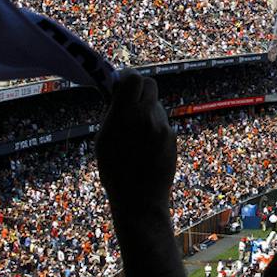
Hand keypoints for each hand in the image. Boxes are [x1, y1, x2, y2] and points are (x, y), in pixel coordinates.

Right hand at [96, 71, 173, 224]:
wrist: (140, 199)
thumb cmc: (115, 172)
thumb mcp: (103, 140)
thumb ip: (113, 113)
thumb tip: (118, 93)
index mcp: (124, 116)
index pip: (132, 78)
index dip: (126, 77)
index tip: (121, 83)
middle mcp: (146, 117)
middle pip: (149, 84)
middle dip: (140, 88)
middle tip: (130, 100)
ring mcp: (162, 126)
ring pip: (155, 105)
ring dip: (146, 111)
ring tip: (136, 135)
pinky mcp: (172, 136)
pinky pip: (161, 122)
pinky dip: (154, 127)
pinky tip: (147, 146)